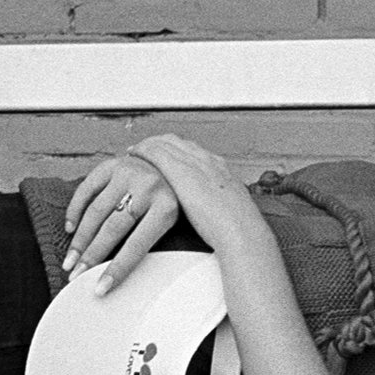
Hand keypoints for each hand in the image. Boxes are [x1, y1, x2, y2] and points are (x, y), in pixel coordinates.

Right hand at [63, 150, 178, 290]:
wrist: (169, 164)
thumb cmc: (169, 200)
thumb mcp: (171, 221)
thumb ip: (152, 242)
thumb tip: (120, 276)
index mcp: (166, 207)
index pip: (137, 245)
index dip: (117, 269)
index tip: (100, 289)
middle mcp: (147, 187)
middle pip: (112, 229)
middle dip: (91, 256)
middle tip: (75, 276)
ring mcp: (127, 173)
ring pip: (96, 212)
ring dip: (79, 240)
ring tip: (69, 261)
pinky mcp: (111, 165)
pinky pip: (86, 190)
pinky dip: (75, 210)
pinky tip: (70, 229)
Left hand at [124, 135, 260, 252]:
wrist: (242, 232)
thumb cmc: (238, 231)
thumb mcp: (230, 212)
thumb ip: (219, 207)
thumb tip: (214, 214)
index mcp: (221, 169)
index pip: (193, 150)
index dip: (175, 150)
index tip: (164, 154)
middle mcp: (208, 161)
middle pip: (178, 142)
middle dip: (159, 143)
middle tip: (143, 149)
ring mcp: (195, 164)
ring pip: (165, 142)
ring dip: (148, 145)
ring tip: (134, 151)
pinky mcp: (181, 172)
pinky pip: (156, 152)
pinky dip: (143, 151)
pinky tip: (132, 156)